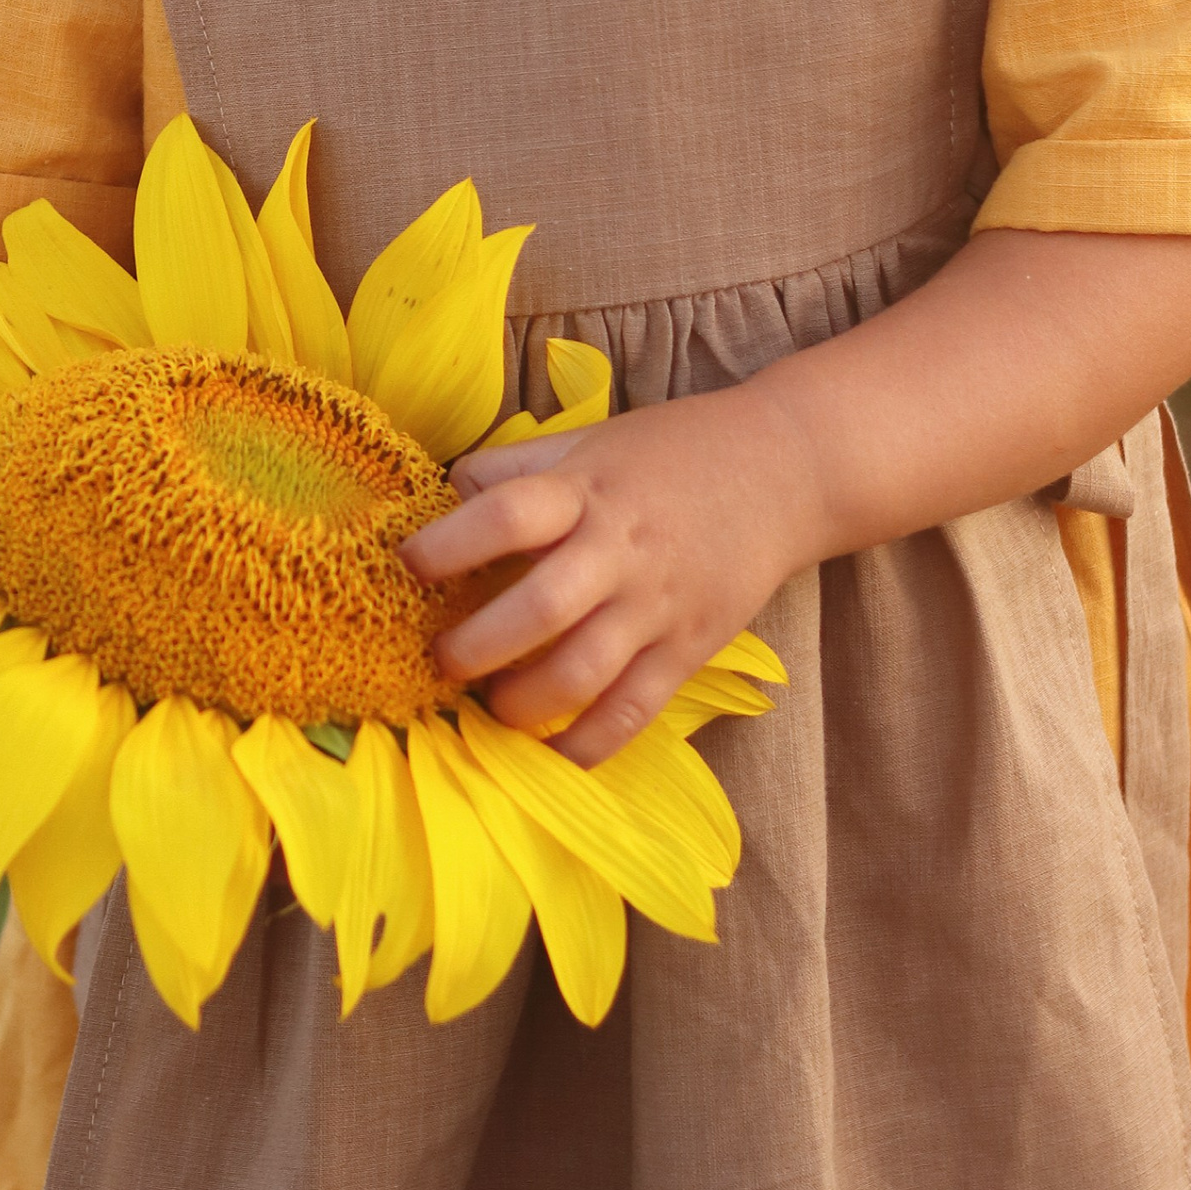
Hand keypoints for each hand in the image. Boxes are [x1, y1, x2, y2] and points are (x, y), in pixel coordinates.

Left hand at [400, 381, 817, 765]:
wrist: (784, 469)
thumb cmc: (671, 451)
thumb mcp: (591, 439)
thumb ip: (518, 465)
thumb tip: (443, 490)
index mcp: (587, 489)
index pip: (508, 514)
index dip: (449, 543)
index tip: (406, 564)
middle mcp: (620, 550)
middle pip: (539, 611)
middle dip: (475, 648)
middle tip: (438, 661)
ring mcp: (657, 606)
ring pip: (581, 674)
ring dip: (521, 703)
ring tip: (489, 705)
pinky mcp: (689, 649)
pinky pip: (631, 713)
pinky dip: (585, 745)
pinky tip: (549, 750)